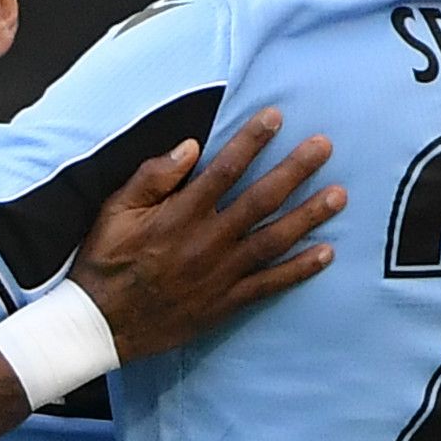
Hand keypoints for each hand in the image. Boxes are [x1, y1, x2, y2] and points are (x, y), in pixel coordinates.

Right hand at [71, 109, 341, 362]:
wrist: (101, 323)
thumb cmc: (105, 260)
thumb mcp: (114, 210)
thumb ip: (152, 177)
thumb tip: (190, 147)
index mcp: (179, 214)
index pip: (224, 169)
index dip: (251, 140)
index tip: (276, 117)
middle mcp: (206, 241)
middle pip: (260, 200)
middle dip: (295, 170)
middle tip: (325, 147)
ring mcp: (220, 274)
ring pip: (273, 240)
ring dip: (309, 216)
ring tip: (339, 195)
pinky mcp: (226, 302)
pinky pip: (269, 284)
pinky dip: (299, 269)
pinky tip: (326, 253)